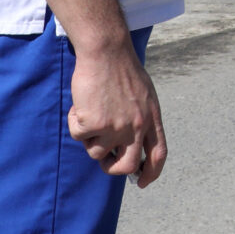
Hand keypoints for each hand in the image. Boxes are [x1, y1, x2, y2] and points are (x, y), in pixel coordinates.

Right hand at [67, 39, 167, 186]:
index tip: (143, 182)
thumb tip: (131, 143)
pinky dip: (76, 121)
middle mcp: (137, 126)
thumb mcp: (143, 95)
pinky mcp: (95, 124)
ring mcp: (116, 126)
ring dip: (90, 136)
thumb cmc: (122, 69)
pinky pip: (79, 135)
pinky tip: (82, 102)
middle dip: (113, 168)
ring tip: (92, 110)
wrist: (106, 52)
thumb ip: (140, 118)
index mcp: (152, 117)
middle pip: (126, 166)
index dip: (151, 172)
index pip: (158, 153)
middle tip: (105, 159)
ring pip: (96, 151)